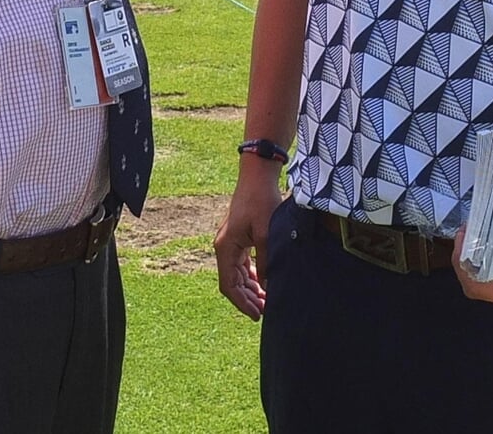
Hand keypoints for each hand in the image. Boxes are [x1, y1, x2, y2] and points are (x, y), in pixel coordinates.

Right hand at [213, 170, 282, 320]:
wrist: (257, 178)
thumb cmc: (261, 202)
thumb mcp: (267, 235)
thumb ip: (266, 263)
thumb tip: (268, 287)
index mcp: (225, 248)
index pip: (229, 285)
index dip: (242, 303)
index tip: (257, 315)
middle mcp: (224, 247)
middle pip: (232, 282)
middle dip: (248, 299)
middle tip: (266, 311)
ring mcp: (231, 243)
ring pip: (238, 275)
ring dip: (251, 289)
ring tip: (267, 301)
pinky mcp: (239, 238)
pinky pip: (242, 264)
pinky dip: (252, 276)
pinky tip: (264, 284)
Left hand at [453, 210, 492, 314]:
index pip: (478, 289)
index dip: (463, 265)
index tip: (464, 237)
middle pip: (475, 286)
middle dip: (465, 258)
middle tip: (468, 229)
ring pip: (481, 280)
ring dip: (473, 257)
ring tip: (474, 229)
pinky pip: (490, 275)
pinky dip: (483, 257)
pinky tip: (486, 236)